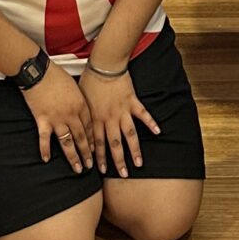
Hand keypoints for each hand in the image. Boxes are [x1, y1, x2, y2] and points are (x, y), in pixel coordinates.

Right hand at [22, 62, 94, 170]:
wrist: (38, 71)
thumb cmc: (56, 75)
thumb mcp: (74, 86)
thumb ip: (80, 100)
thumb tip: (83, 109)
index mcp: (81, 105)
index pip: (90, 127)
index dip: (93, 140)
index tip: (95, 151)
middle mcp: (71, 114)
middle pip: (81, 137)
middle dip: (87, 153)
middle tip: (90, 166)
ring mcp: (57, 119)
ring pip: (68, 142)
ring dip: (73, 157)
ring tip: (78, 169)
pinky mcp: (42, 120)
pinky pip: (44, 139)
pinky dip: (45, 150)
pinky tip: (46, 159)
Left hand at [81, 61, 160, 176]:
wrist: (104, 65)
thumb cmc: (89, 80)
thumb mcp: (82, 101)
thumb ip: (84, 117)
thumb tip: (81, 131)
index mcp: (96, 118)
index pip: (98, 143)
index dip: (99, 157)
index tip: (100, 170)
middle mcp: (110, 118)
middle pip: (115, 144)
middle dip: (118, 161)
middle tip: (123, 174)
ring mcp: (123, 111)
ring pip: (130, 134)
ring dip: (134, 150)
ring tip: (139, 163)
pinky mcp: (133, 101)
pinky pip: (143, 115)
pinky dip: (151, 123)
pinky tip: (158, 132)